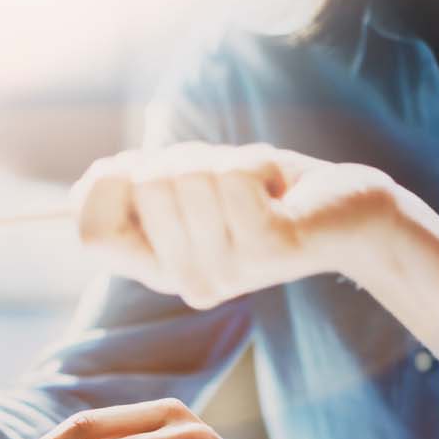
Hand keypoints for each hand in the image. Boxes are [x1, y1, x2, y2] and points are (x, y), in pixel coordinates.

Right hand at [73, 142, 428, 309]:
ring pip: (189, 176)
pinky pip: (233, 177)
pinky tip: (279, 192)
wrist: (346, 211)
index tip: (143, 168)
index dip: (106, 185)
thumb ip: (138, 185)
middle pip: (144, 186)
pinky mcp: (265, 249)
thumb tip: (94, 181)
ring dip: (225, 160)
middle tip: (226, 181)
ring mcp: (226, 270)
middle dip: (185, 157)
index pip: (92, 233)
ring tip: (257, 188)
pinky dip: (257, 163)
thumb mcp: (192, 185)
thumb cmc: (264, 192)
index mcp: (160, 269)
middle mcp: (187, 281)